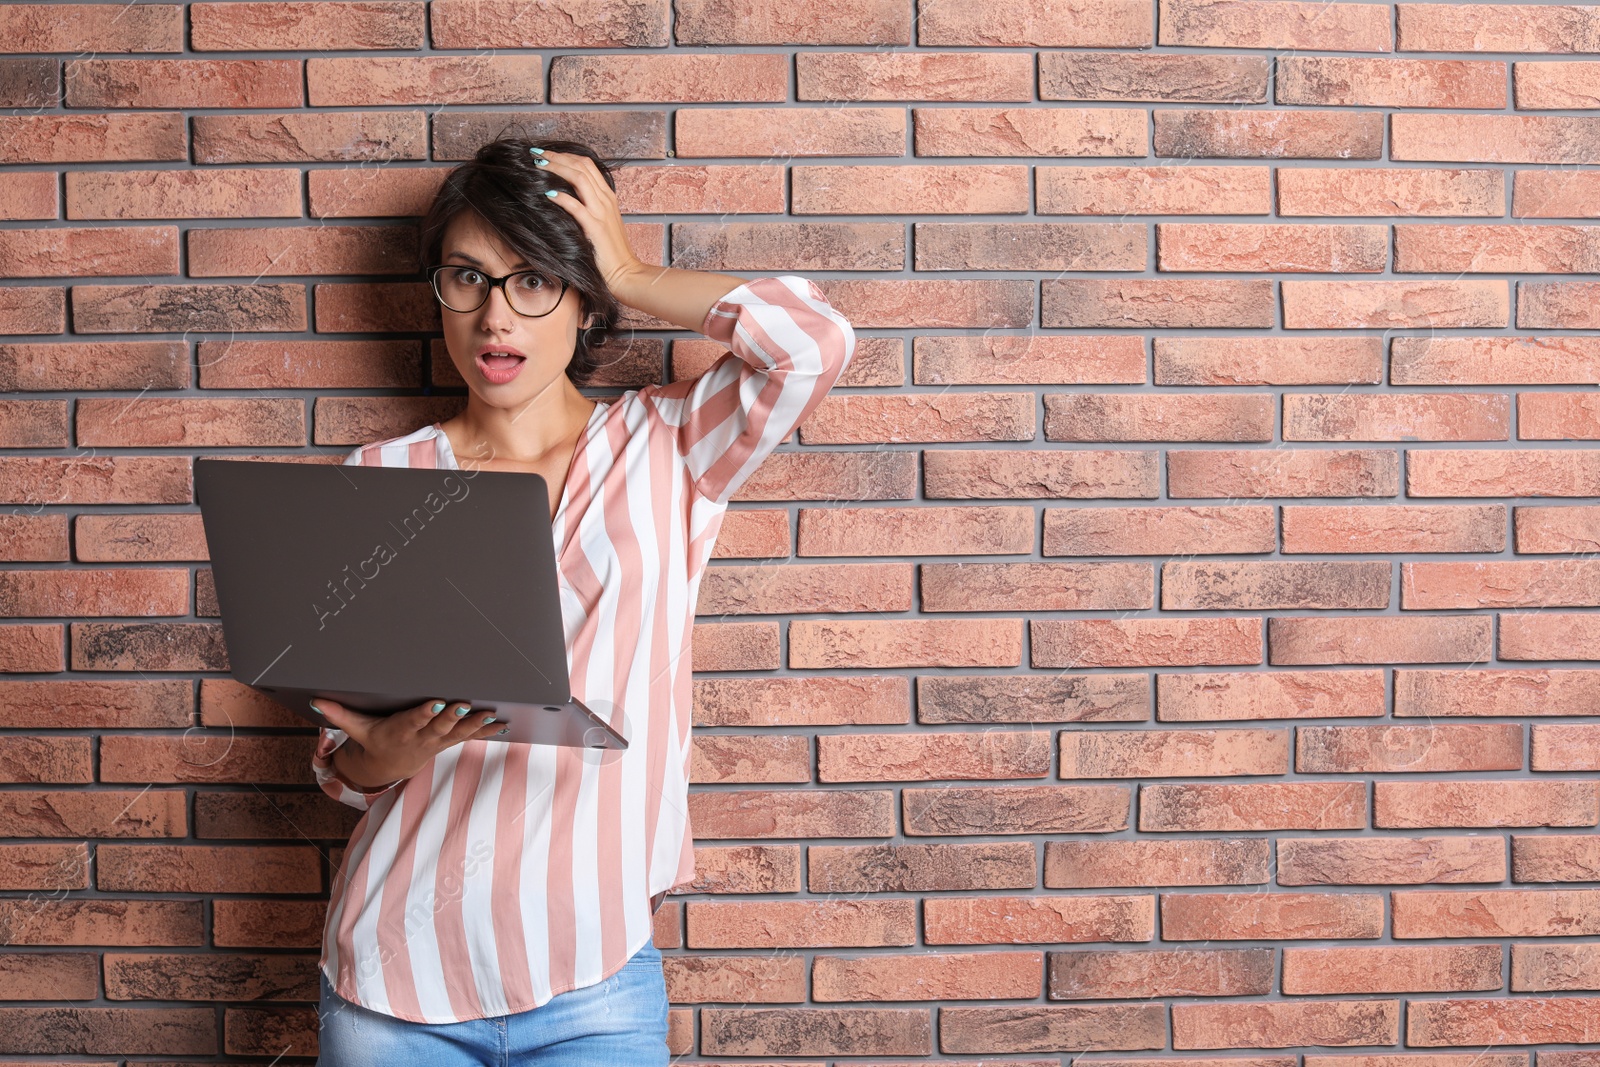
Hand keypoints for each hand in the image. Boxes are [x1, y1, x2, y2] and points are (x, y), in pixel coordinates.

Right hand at [312, 697, 505, 786]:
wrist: (389, 767)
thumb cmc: (375, 740)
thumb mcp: (357, 730)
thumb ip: (340, 715)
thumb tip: (317, 702)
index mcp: (399, 731)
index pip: (413, 721)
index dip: (424, 714)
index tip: (437, 703)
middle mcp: (420, 738)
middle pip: (439, 727)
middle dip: (453, 717)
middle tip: (466, 705)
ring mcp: (437, 742)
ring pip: (458, 734)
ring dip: (475, 725)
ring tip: (491, 715)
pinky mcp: (447, 742)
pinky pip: (470, 737)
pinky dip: (487, 732)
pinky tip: (503, 724)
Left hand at [535, 149, 650, 294]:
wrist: (626, 273)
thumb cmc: (611, 252)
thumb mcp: (603, 223)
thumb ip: (590, 207)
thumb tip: (566, 198)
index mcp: (607, 196)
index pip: (587, 164)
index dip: (565, 155)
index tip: (546, 154)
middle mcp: (605, 200)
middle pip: (581, 166)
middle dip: (557, 156)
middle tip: (536, 153)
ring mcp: (601, 212)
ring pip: (579, 178)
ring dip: (557, 168)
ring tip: (538, 164)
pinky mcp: (595, 228)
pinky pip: (577, 207)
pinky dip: (562, 198)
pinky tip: (548, 194)